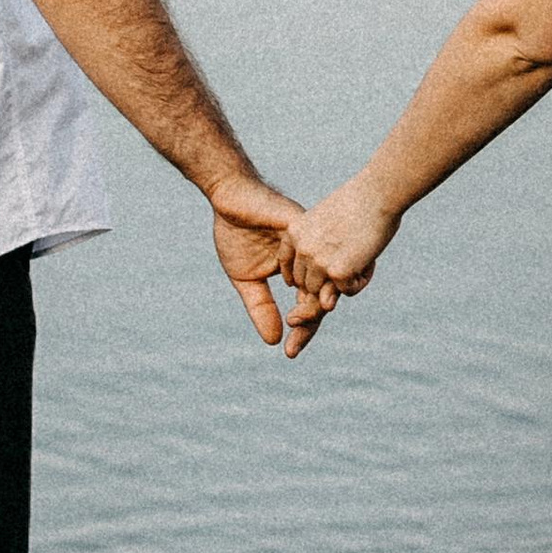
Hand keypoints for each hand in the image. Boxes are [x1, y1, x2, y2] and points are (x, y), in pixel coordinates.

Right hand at [207, 171, 328, 355]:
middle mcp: (310, 259)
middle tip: (293, 346)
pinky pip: (316, 251)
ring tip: (297, 322)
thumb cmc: (236, 234)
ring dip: (312, 302)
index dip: (302, 329)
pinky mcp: (303, 226)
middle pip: (321, 296)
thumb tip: (275, 340)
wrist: (228, 198)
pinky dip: (311, 272)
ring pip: (323, 276)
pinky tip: (301, 290)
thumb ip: (261, 308)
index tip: (290, 353)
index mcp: (299, 272)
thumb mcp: (246, 280)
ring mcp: (309, 242)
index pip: (308, 304)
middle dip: (308, 323)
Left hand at [284, 175, 408, 309]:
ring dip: (344, 283)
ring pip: (324, 293)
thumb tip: (327, 305)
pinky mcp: (337, 272)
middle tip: (351, 261)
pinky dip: (360, 281)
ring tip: (361, 260)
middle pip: (307, 284)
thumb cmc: (358, 205)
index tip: (323, 269)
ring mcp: (318, 261)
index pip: (289, 268)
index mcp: (294, 232)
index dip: (306, 274)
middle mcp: (302, 248)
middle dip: (327, 281)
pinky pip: (347, 292)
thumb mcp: (327, 226)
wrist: (377, 193)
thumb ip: (321, 261)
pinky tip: (368, 260)